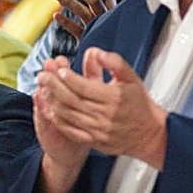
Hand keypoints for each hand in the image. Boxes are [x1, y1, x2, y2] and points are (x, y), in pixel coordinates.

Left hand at [36, 48, 166, 167]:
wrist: (149, 133)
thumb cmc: (139, 104)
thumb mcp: (132, 78)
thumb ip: (115, 63)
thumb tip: (96, 52)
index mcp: (114, 98)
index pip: (84, 87)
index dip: (69, 78)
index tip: (59, 69)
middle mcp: (105, 115)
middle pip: (72, 100)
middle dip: (54, 86)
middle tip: (42, 75)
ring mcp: (98, 130)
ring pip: (68, 115)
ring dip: (52, 101)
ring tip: (43, 89)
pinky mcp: (94, 141)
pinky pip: (70, 131)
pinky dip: (58, 120)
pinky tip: (50, 109)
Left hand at [54, 0, 116, 41]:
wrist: (107, 57)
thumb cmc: (108, 33)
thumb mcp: (109, 16)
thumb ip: (106, 2)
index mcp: (112, 10)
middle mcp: (106, 19)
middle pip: (93, 0)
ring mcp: (97, 29)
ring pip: (83, 13)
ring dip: (69, 2)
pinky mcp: (88, 40)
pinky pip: (76, 30)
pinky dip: (66, 22)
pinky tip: (55, 15)